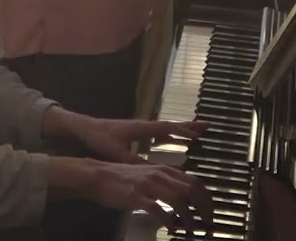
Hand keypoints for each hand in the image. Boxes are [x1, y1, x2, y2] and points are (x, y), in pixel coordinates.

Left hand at [71, 115, 208, 163]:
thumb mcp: (117, 152)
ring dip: (183, 129)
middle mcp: (145, 125)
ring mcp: (142, 128)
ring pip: (167, 128)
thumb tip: (153, 170)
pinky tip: (178, 140)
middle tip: (209, 126)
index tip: (200, 132)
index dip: (184, 130)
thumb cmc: (100, 139)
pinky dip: (172, 135)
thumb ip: (134, 161)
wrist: (87, 128)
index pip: (168, 128)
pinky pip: (161, 132)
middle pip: (172, 125)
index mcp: (142, 128)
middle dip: (190, 126)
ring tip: (200, 132)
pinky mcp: (139, 132)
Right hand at [92, 161, 212, 235]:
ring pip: (179, 200)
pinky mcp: (137, 196)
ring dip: (189, 218)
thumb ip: (166, 182)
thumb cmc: (122, 177)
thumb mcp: (148, 174)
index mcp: (164, 170)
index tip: (209, 214)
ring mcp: (149, 185)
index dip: (207, 200)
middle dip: (204, 210)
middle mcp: (160, 175)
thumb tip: (183, 195)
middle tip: (207, 225)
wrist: (98, 176)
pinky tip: (171, 228)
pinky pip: (159, 209)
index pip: (195, 182)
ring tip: (192, 231)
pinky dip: (168, 220)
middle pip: (192, 190)